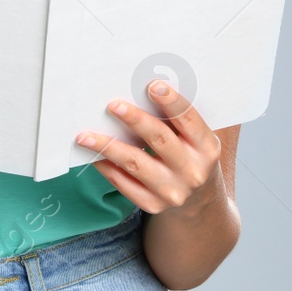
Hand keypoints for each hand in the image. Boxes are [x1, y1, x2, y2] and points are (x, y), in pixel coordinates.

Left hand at [76, 80, 222, 213]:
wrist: (198, 201)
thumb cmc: (190, 156)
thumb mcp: (195, 139)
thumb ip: (177, 119)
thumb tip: (142, 91)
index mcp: (207, 148)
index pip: (188, 120)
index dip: (171, 101)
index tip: (152, 85)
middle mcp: (192, 171)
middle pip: (160, 139)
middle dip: (135, 120)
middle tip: (113, 105)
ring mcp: (173, 191)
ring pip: (135, 163)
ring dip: (108, 146)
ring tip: (84, 135)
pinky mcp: (153, 204)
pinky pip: (124, 184)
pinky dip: (107, 167)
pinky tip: (93, 155)